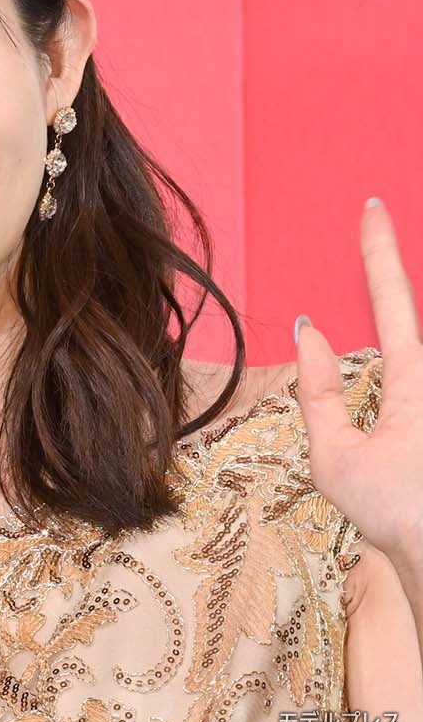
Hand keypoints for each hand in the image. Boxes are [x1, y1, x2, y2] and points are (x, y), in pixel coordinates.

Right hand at [295, 198, 422, 576]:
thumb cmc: (396, 513)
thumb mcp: (336, 455)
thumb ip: (318, 392)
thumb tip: (310, 333)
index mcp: (413, 378)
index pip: (392, 299)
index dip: (379, 252)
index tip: (374, 208)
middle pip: (413, 322)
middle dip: (395, 277)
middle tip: (380, 230)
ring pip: (411, 356)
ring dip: (394, 329)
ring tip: (383, 358)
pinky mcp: (419, 418)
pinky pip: (407, 376)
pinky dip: (396, 373)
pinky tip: (376, 395)